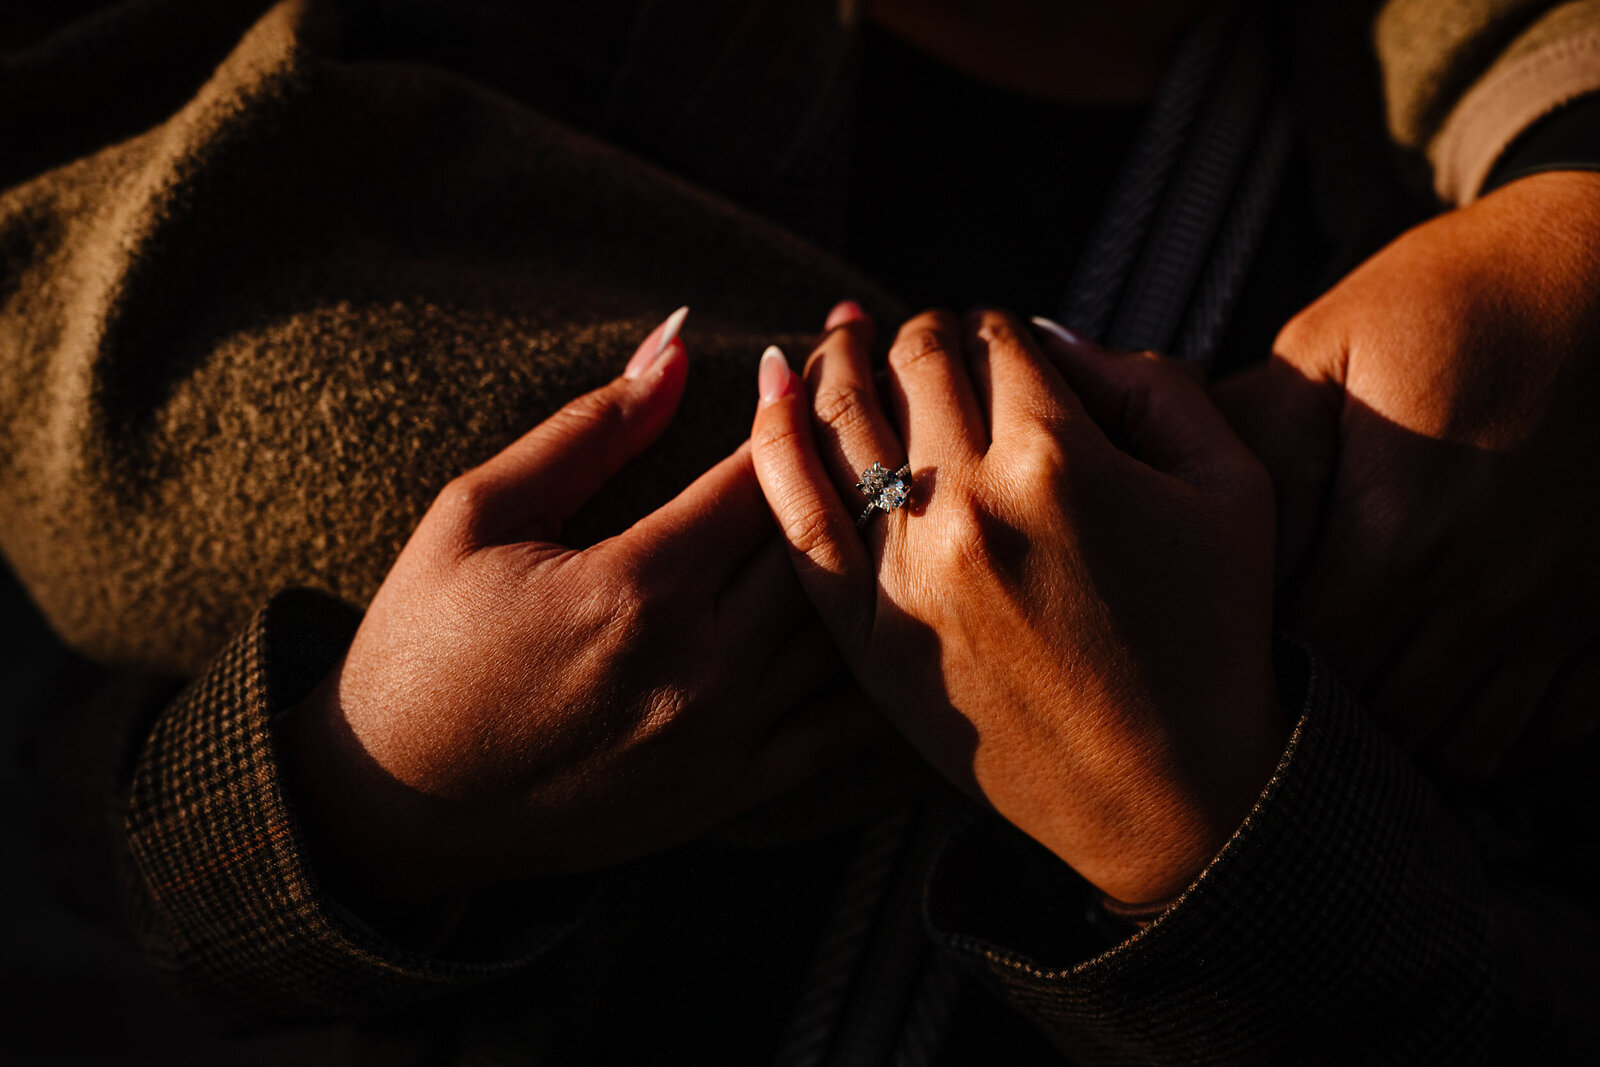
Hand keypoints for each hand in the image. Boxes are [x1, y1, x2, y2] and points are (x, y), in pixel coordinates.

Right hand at [282, 311, 877, 907]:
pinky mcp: (731, 791)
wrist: (394, 807)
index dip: (802, 396)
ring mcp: (725, 736)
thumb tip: (678, 344)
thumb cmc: (420, 648)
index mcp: (635, 585)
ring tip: (902, 487)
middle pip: (821, 540)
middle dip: (855, 452)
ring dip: (881, 550)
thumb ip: (588, 431)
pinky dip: (882, 668)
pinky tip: (904, 616)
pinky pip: (843, 730)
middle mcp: (699, 663)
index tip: (825, 347)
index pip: (760, 469)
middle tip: (884, 395)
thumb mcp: (478, 516)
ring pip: (847, 626)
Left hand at [749, 306, 1284, 903]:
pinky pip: (797, 518)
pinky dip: (773, 442)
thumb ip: (1152, 385)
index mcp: (1060, 457)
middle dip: (922, 335)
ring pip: (841, 418)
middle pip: (915, 363)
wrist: (1167, 793)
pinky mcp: (866, 635)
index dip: (996, 326)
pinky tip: (774, 389)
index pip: (997, 338)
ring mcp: (907, 570)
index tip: (997, 344)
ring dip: (837, 360)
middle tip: (925, 342)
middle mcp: (971, 502)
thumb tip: (1049, 336)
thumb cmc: (1213, 636)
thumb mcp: (1234, 486)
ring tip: (840, 338)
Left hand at [1216, 171, 1599, 776]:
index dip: (1254, 660)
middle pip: (1375, 716)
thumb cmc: (1460, 298)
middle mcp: (1481, 597)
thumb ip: (1252, 435)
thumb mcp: (1330, 343)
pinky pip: (1554, 730)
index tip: (1224, 639)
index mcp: (1398, 535)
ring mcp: (1558, 617)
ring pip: (1465, 744)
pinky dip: (1499, 733)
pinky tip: (1454, 694)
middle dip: (1317, 708)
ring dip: (1403, 732)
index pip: (1301, 659)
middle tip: (1276, 679)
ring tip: (1355, 695)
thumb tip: (1153, 479)